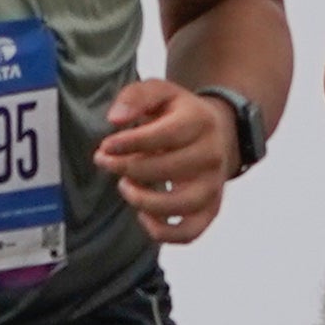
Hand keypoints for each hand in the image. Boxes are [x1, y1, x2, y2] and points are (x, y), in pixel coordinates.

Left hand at [94, 77, 236, 245]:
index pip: (163, 136)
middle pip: (166, 169)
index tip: (106, 146)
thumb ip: (135, 97)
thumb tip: (115, 119)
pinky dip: (163, 233)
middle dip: (126, 168)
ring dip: (143, 200)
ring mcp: (213, 185)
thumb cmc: (179, 113)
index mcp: (199, 122)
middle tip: (105, 161)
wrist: (219, 131)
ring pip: (179, 205)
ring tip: (124, 186)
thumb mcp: (159, 91)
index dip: (129, 143)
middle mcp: (211, 155)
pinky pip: (190, 232)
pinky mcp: (211, 208)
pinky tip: (143, 216)